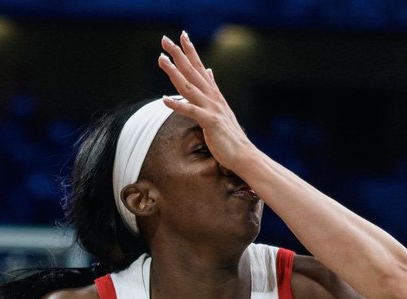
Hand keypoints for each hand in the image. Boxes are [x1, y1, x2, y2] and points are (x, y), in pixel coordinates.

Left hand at [158, 32, 256, 174]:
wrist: (244, 154)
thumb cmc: (231, 136)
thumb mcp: (222, 108)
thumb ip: (213, 89)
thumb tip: (208, 71)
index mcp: (215, 94)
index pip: (201, 68)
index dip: (191, 51)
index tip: (182, 35)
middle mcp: (213, 97)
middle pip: (193, 71)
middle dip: (178, 54)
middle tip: (165, 40)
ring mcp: (212, 109)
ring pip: (189, 87)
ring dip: (174, 72)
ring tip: (161, 60)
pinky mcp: (210, 122)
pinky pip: (191, 111)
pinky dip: (177, 105)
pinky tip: (164, 99)